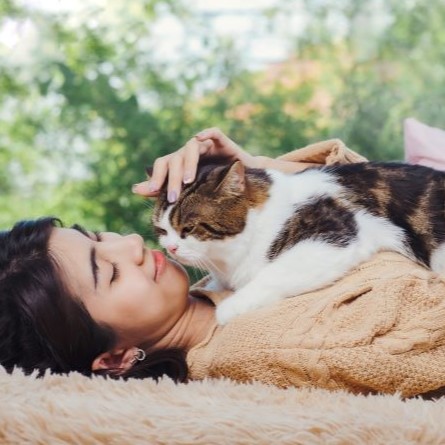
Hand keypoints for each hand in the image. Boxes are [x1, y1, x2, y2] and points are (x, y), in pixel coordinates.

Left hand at [132, 128, 257, 201]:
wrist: (244, 184)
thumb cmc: (214, 188)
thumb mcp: (188, 192)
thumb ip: (162, 189)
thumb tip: (134, 189)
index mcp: (180, 163)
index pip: (163, 163)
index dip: (156, 176)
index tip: (153, 191)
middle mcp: (190, 153)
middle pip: (176, 158)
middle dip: (172, 178)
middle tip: (173, 198)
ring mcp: (206, 146)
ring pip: (191, 146)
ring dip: (188, 163)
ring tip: (188, 181)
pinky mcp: (223, 142)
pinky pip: (214, 132)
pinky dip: (207, 132)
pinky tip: (201, 137)